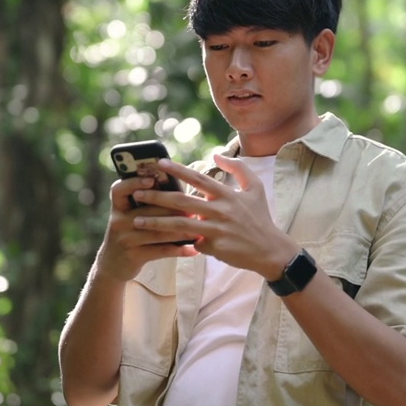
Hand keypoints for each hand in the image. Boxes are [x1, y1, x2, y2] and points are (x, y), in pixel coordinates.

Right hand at [92, 175, 197, 282]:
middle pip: (148, 211)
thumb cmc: (129, 234)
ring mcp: (125, 239)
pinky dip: (179, 250)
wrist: (112, 265)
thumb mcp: (129, 217)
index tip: (151, 179)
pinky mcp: (133, 256)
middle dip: (174, 210)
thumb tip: (178, 191)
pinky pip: (160, 251)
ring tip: (198, 228)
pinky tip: (193, 250)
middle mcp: (118, 221)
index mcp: (118, 207)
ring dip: (181, 231)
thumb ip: (146, 204)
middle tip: (195, 208)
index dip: (134, 183)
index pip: (119, 190)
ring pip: (157, 232)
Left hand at [131, 155, 298, 279]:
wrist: (270, 250)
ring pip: (178, 225)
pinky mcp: (213, 248)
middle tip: (137, 193)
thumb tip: (216, 155)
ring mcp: (215, 230)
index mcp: (227, 194)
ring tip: (136, 220)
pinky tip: (159, 242)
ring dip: (155, 222)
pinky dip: (178, 242)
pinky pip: (190, 243)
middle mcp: (219, 211)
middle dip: (156, 196)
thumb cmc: (260, 218)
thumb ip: (238, 169)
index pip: (197, 178)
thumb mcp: (256, 188)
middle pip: (181, 201)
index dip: (177, 170)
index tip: (159, 164)